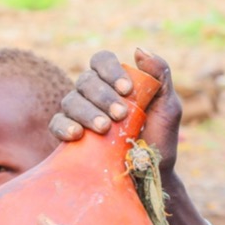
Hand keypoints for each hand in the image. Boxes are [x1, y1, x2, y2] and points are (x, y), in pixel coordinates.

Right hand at [50, 49, 182, 173]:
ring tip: (104, 128)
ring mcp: (79, 114)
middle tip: (121, 115)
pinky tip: (77, 135)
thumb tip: (139, 49)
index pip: (102, 61)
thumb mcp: (168, 106)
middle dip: (103, 96)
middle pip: (86, 80)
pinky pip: (56, 123)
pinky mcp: (68, 136)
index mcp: (114, 82)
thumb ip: (159, 75)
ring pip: (70, 100)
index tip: (126, 89)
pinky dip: (65, 126)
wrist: (150, 175)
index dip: (110, 70)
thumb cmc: (159, 139)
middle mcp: (93, 94)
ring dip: (87, 112)